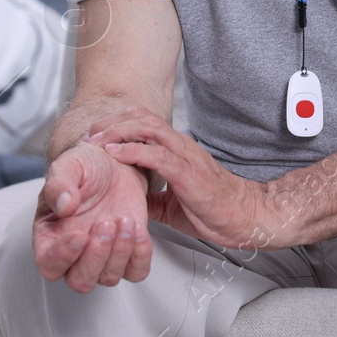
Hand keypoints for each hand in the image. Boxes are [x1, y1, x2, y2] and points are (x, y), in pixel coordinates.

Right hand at [32, 140, 150, 291]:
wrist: (114, 162)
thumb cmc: (86, 167)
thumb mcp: (69, 166)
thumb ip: (60, 184)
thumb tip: (63, 205)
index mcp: (50, 237)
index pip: (49, 265)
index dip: (64, 256)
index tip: (79, 236)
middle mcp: (75, 253)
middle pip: (80, 280)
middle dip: (96, 255)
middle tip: (106, 224)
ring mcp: (103, 256)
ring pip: (108, 277)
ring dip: (120, 252)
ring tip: (125, 219)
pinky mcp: (128, 253)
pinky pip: (136, 271)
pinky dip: (140, 256)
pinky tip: (140, 230)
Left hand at [89, 106, 275, 250]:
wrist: (246, 219)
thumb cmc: (216, 210)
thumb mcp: (173, 205)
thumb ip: (153, 198)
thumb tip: (131, 202)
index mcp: (178, 151)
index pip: (145, 122)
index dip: (119, 123)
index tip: (97, 135)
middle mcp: (181, 147)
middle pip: (142, 117)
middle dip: (112, 122)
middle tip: (91, 134)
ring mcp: (186, 158)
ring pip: (149, 129)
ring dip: (118, 132)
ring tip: (98, 141)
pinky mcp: (188, 175)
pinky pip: (157, 155)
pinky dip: (132, 151)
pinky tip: (116, 155)